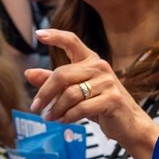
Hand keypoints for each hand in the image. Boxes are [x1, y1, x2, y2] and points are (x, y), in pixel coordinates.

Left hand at [26, 29, 158, 158]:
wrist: (128, 124)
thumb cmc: (100, 104)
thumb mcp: (75, 91)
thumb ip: (53, 81)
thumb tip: (29, 73)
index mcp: (90, 61)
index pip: (72, 41)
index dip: (56, 36)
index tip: (39, 34)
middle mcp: (100, 67)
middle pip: (62, 74)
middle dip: (45, 93)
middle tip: (36, 107)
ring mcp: (108, 82)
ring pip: (70, 94)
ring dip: (56, 109)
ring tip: (50, 118)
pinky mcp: (112, 99)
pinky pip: (82, 107)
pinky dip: (69, 116)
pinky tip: (64, 120)